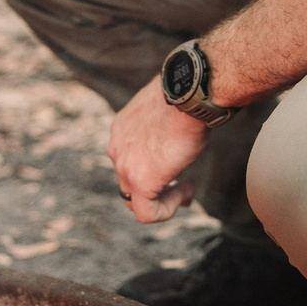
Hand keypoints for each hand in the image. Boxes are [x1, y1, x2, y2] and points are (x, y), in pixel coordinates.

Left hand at [108, 75, 207, 223]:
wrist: (188, 93)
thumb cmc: (185, 97)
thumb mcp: (167, 112)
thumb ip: (162, 128)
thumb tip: (176, 134)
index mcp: (122, 129)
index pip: (129, 159)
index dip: (152, 167)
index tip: (175, 167)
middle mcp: (117, 148)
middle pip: (129, 181)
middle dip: (155, 188)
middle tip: (182, 187)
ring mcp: (124, 166)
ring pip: (136, 199)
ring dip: (164, 198)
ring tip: (186, 190)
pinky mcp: (140, 181)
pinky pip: (147, 212)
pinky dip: (167, 209)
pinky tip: (186, 193)